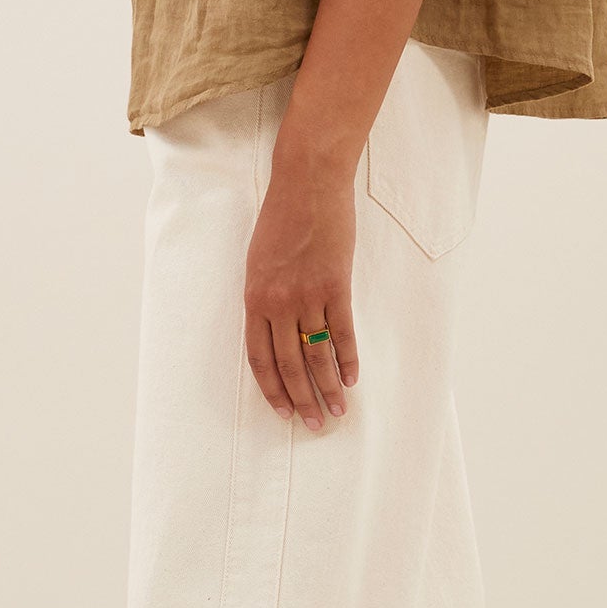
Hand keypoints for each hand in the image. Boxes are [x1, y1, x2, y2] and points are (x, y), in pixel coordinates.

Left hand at [243, 145, 360, 428]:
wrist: (307, 183)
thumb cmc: (281, 218)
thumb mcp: (259, 259)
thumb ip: (265, 297)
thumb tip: (278, 332)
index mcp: (254, 297)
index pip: (259, 357)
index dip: (272, 388)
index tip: (283, 410)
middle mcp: (278, 302)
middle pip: (289, 364)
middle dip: (302, 398)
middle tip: (314, 424)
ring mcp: (308, 295)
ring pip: (317, 354)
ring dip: (328, 387)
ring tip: (338, 410)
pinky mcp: (336, 285)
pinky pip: (343, 332)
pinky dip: (349, 358)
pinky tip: (352, 377)